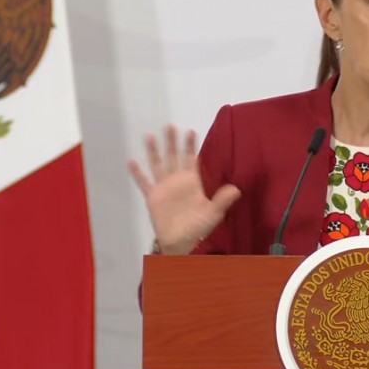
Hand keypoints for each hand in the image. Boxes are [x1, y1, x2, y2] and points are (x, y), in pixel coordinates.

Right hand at [128, 125, 240, 253]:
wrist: (182, 243)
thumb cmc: (199, 227)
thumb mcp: (214, 213)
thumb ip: (222, 200)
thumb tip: (237, 189)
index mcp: (192, 182)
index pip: (191, 159)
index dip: (190, 146)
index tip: (190, 130)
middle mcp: (177, 181)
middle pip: (173, 157)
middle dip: (172, 142)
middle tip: (169, 126)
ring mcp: (164, 188)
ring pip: (158, 165)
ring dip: (154, 151)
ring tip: (149, 136)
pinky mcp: (153, 197)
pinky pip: (144, 183)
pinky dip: (137, 173)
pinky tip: (131, 161)